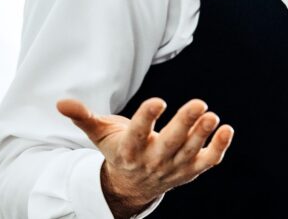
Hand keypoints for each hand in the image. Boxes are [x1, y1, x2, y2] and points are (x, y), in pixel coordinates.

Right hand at [57, 97, 232, 218]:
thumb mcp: (99, 134)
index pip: (137, 134)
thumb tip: (60, 102)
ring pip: (190, 152)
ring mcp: (173, 168)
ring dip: (203, 135)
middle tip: (199, 103)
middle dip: (184, 124)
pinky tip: (226, 129)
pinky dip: (219, 148)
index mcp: (128, 151)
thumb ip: (83, 117)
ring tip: (212, 115)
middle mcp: (152, 161)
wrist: (131, 186)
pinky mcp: (190, 171)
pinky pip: (207, 161)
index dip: (146, 118)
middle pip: (169, 144)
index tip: (157, 101)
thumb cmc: (118, 150)